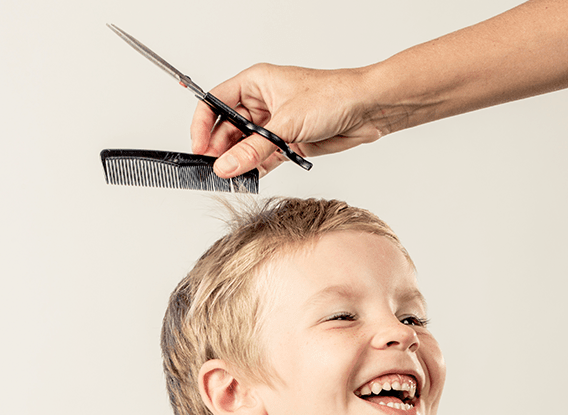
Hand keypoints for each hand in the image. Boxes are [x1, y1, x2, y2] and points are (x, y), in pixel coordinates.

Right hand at [190, 64, 384, 177]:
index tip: (199, 148)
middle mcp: (261, 103)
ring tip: (232, 178)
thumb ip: (253, 149)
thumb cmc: (333, 96)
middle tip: (217, 169)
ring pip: (244, 147)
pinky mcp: (287, 143)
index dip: (203, 125)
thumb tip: (225, 165)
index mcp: (255, 83)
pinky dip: (255, 170)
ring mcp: (274, 124)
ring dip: (238, 163)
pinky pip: (262, 159)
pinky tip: (249, 179)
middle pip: (226, 129)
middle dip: (220, 150)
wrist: (367, 109)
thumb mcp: (286, 123)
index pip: (215, 102)